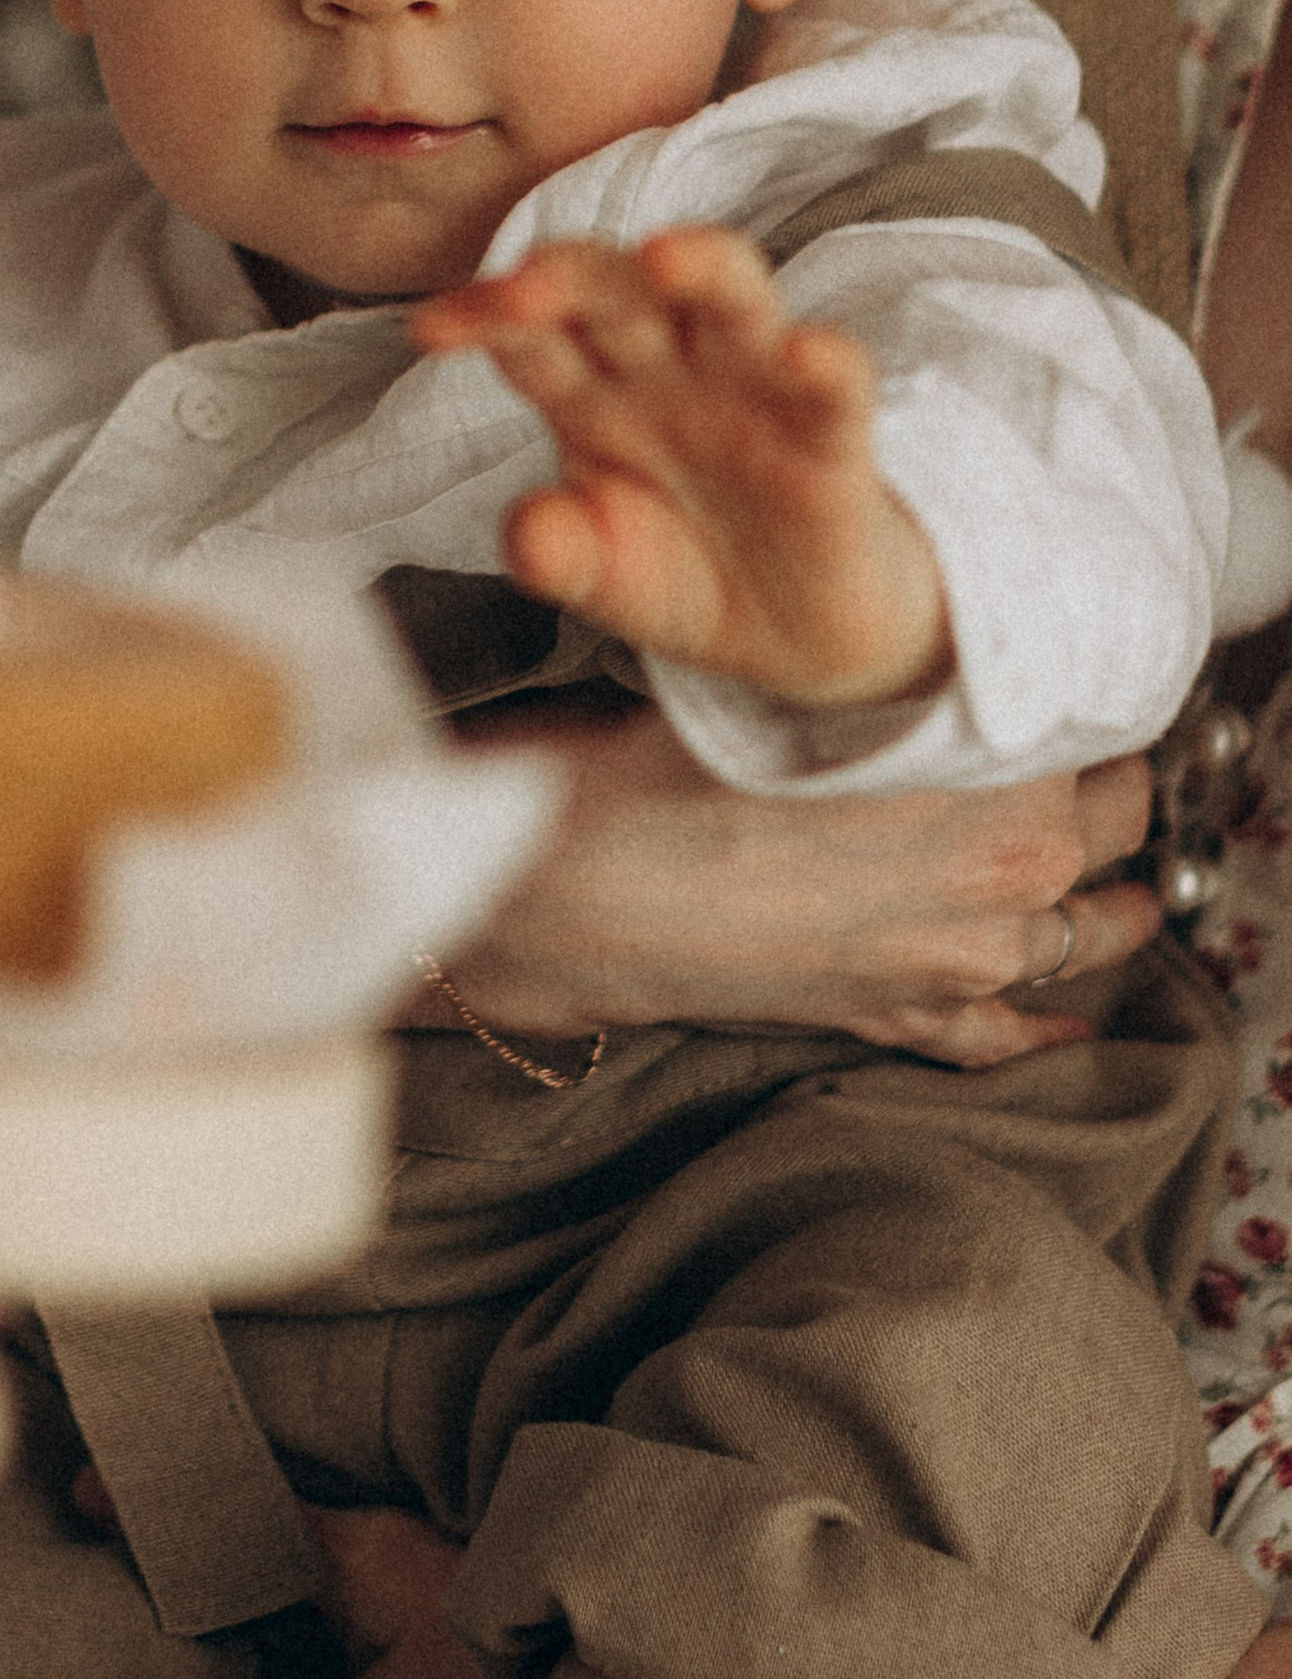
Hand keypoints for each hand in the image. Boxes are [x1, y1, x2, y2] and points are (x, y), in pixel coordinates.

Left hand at [419, 227, 949, 707]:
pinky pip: (835, 386)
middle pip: (619, 295)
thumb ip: (559, 555)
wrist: (788, 634)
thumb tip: (526, 534)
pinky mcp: (831, 435)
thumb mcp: (602, 578)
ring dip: (702, 267)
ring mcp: (752, 391)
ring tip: (666, 257)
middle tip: (528, 284)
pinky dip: (825, 364)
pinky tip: (808, 352)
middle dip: (573, 278)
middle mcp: (667, 370)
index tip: (431, 329)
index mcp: (589, 392)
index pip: (529, 337)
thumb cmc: (680, 573)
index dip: (484, 320)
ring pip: (730, 301)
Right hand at [434, 704, 1156, 1070]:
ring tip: (1120, 880)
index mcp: (997, 783)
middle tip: (1084, 753)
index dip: (1081, 692)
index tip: (1062, 666)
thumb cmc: (651, 765)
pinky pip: (1000, 1039)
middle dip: (1108, 790)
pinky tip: (1068, 1019)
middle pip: (1114, 827)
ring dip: (1106, 905)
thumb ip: (885, 670)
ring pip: (1082, 938)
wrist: (559, 890)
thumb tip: (925, 638)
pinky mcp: (890, 1020)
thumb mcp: (783, 677)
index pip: (1098, 727)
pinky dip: (1043, 1026)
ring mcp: (951, 964)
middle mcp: (1002, 882)